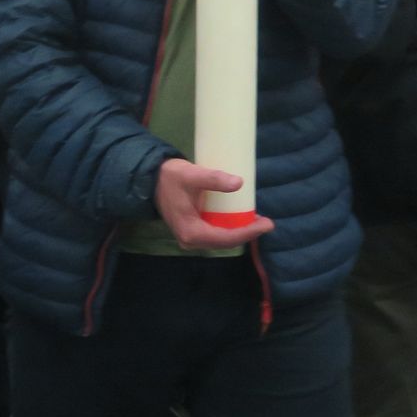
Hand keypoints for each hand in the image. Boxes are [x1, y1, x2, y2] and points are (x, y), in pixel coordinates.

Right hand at [153, 159, 274, 251]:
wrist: (150, 179)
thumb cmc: (170, 177)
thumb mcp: (192, 175)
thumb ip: (214, 179)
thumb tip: (239, 183)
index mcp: (192, 232)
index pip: (226, 238)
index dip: (249, 232)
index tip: (267, 224)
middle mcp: (191, 240)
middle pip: (225, 241)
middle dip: (246, 233)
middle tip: (265, 222)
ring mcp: (190, 237)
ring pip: (221, 239)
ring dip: (239, 231)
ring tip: (256, 220)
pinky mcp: (191, 231)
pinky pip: (215, 234)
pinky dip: (229, 228)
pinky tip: (240, 219)